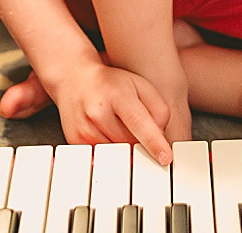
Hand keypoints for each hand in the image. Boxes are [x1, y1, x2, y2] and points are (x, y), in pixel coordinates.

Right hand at [0, 54, 179, 163]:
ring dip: (133, 158)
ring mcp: (85, 132)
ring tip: (149, 162)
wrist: (74, 76)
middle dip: (147, 154)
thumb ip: (156, 105)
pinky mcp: (78, 144)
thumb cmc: (113, 78)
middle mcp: (98, 116)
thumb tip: (162, 135)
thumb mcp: (139, 84)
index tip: (167, 157)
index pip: (139, 124)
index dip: (155, 142)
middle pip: (130, 144)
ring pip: (118, 154)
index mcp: (115, 96)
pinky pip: (103, 159)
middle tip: (165, 164)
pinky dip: (116, 161)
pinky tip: (127, 161)